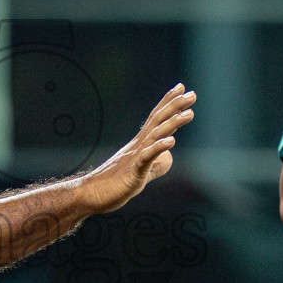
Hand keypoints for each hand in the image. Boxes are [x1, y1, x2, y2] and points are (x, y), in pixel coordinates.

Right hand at [77, 84, 195, 213]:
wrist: (91, 195)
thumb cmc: (114, 185)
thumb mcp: (140, 173)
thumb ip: (155, 164)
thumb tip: (168, 157)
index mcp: (139, 144)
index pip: (155, 118)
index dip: (168, 102)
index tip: (181, 88)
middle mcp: (137, 146)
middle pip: (157, 121)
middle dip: (175, 106)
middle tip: (191, 93)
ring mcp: (135, 157)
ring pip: (155, 135)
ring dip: (172, 123)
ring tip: (189, 113)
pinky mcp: (133, 172)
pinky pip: (147, 158)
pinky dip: (159, 148)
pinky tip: (171, 141)